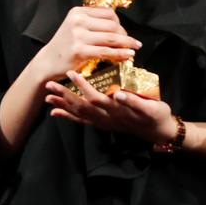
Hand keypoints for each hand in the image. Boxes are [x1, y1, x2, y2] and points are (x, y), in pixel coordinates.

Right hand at [33, 7, 140, 80]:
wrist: (47, 62)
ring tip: (135, 48)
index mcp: (78, 11)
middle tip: (131, 43)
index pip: (108, 13)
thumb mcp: (75, 27)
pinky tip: (128, 56)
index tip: (124, 32)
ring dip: (126, 43)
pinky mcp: (79, 50)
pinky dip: (120, 54)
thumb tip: (119, 27)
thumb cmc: (64, 46)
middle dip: (124, 34)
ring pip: (111, 38)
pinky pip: (106, 51)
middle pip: (112, 25)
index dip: (120, 23)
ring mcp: (78, 35)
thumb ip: (93, 23)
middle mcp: (78, 20)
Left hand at [43, 71, 176, 143]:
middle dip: (64, 96)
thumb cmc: (155, 115)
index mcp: (116, 111)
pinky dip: (67, 117)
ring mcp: (102, 123)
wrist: (157, 131)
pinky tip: (55, 113)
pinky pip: (81, 121)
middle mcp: (106, 119)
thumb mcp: (150, 108)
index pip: (95, 98)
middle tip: (49, 84)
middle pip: (81, 107)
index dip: (82, 86)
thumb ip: (134, 101)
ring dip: (62, 106)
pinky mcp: (102, 125)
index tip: (72, 73)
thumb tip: (118, 93)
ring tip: (48, 97)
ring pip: (79, 115)